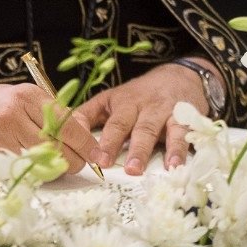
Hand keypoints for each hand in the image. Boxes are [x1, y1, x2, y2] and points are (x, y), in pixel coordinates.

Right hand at [0, 83, 100, 173]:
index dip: (87, 144)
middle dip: (74, 161)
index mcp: (29, 96)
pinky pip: (24, 170)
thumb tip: (84, 134)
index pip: (69, 124)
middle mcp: (16, 113)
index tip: (98, 156)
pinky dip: (34, 174)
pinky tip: (34, 168)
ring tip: (55, 166)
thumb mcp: (23, 98)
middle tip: (77, 164)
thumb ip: (51, 113)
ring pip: (43, 163)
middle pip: (59, 147)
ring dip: (55, 170)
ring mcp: (2, 134)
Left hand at [75, 61, 209, 174]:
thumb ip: (87, 115)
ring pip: (156, 131)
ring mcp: (164, 111)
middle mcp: (142, 106)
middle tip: (114, 166)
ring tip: (139, 170)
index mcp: (121, 102)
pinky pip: (183, 134)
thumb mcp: (110, 99)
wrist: (179, 76)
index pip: (110, 121)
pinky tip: (177, 166)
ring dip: (148, 151)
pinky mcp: (186, 118)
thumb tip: (60, 132)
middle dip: (122, 146)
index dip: (102, 140)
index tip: (94, 158)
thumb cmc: (138, 95)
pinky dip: (180, 150)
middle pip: (131, 126)